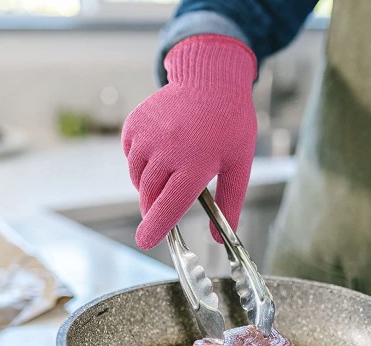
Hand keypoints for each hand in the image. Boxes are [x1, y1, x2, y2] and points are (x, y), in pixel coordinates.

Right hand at [122, 35, 256, 248]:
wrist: (210, 79)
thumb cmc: (230, 126)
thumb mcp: (239, 167)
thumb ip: (229, 205)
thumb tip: (219, 240)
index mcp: (196, 163)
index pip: (170, 205)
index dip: (156, 227)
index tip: (144, 242)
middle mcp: (168, 150)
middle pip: (150, 196)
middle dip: (154, 209)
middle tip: (165, 209)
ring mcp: (148, 135)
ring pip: (138, 179)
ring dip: (149, 187)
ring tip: (171, 173)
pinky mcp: (135, 124)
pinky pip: (131, 158)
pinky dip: (141, 164)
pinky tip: (162, 152)